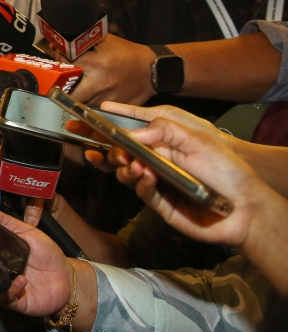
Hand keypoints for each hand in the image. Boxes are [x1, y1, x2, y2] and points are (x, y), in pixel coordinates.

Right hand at [0, 205, 73, 317]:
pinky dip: (12, 289)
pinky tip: (21, 280)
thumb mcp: (28, 231)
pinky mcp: (15, 301)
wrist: (67, 278)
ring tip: (7, 268)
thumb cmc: (49, 255)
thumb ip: (7, 221)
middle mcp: (1, 270)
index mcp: (2, 253)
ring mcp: (6, 286)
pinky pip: (6, 297)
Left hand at [63, 35, 154, 106]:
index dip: (60, 61)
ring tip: (75, 87)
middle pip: (69, 92)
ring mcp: (107, 98)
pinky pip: (94, 108)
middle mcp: (100, 83)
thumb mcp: (106, 40)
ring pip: (80, 103)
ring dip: (75, 97)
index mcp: (97, 63)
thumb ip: (83, 41)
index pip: (67, 64)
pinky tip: (90, 95)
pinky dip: (89, 103)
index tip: (59, 59)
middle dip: (61, 87)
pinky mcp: (114, 108)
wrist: (154, 70)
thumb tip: (60, 42)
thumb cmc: (128, 54)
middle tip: (60, 82)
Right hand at [105, 118, 268, 248]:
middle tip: (108, 150)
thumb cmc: (227, 170)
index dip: (107, 128)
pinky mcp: (159, 202)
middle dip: (108, 151)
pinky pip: (141, 191)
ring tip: (135, 165)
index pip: (129, 131)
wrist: (245, 208)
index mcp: (163, 142)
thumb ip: (164, 130)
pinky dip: (141, 183)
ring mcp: (156, 182)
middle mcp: (155, 160)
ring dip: (125, 168)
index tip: (86, 123)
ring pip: (126, 173)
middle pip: (120, 153)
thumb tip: (130, 134)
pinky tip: (148, 177)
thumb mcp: (197, 139)